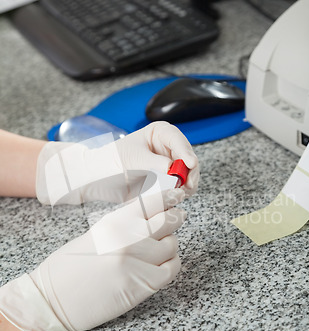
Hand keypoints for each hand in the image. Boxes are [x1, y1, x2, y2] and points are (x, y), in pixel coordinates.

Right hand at [0, 189, 185, 330]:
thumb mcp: (96, 234)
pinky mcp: (145, 285)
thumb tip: (151, 215)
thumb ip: (124, 224)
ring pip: (172, 245)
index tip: (178, 194)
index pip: (153, 201)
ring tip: (157, 249)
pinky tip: (161, 265)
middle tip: (176, 217)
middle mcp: (129, 238)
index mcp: (114, 222)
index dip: (170, 196)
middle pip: (169, 220)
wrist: (53, 299)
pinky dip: (170, 265)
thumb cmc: (69, 266)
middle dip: (175, 218)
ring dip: (168, 245)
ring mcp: (139, 262)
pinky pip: (172, 269)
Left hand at [36, 122, 198, 204]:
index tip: (190, 164)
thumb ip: (156, 164)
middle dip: (190, 172)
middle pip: (188, 159)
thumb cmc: (111, 160)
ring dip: (187, 184)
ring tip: (181, 192)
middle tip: (188, 185)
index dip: (187, 153)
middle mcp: (167, 148)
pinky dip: (179, 192)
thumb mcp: (134, 159)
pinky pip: (178, 188)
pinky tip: (174, 196)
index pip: (179, 141)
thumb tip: (176, 171)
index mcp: (159, 134)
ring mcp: (167, 165)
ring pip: (187, 175)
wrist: (96, 177)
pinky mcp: (164, 181)